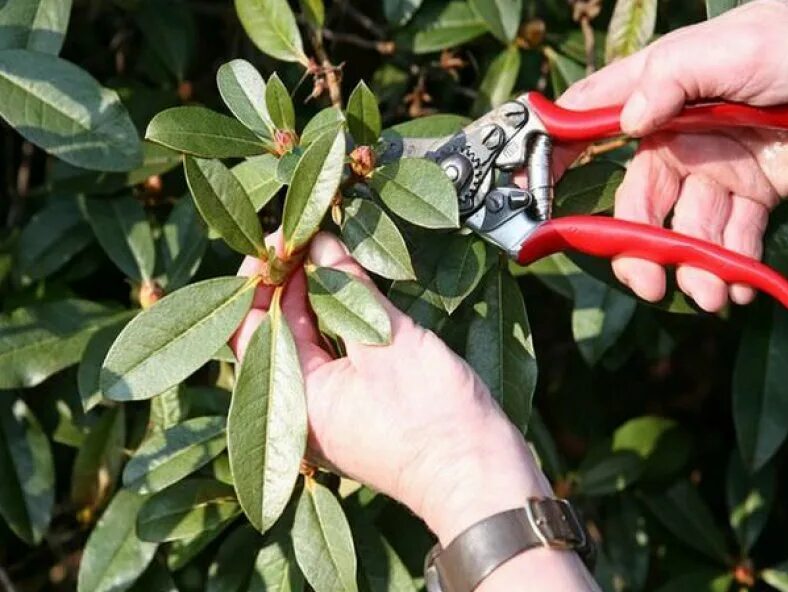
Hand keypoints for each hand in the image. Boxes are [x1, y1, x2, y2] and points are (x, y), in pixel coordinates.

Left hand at [231, 231, 596, 589]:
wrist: (481, 475)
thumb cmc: (433, 419)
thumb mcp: (387, 342)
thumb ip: (348, 289)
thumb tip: (321, 243)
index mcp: (293, 400)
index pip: (250, 329)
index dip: (259, 280)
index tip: (279, 239)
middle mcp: (302, 408)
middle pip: (277, 332)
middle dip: (289, 283)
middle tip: (305, 237)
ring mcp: (332, 410)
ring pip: (308, 341)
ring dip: (315, 297)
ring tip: (326, 251)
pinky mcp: (360, 407)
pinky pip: (335, 355)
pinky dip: (339, 319)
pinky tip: (351, 286)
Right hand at [558, 0, 787, 311]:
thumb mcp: (736, 47)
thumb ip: (673, 77)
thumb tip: (625, 121)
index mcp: (660, 94)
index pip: (590, 124)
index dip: (554, 155)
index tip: (530, 196)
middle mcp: (678, 136)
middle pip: (637, 202)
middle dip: (638, 247)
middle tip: (648, 283)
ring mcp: (715, 168)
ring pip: (685, 230)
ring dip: (693, 269)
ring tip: (712, 295)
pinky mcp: (754, 191)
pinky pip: (733, 239)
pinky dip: (733, 268)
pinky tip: (739, 288)